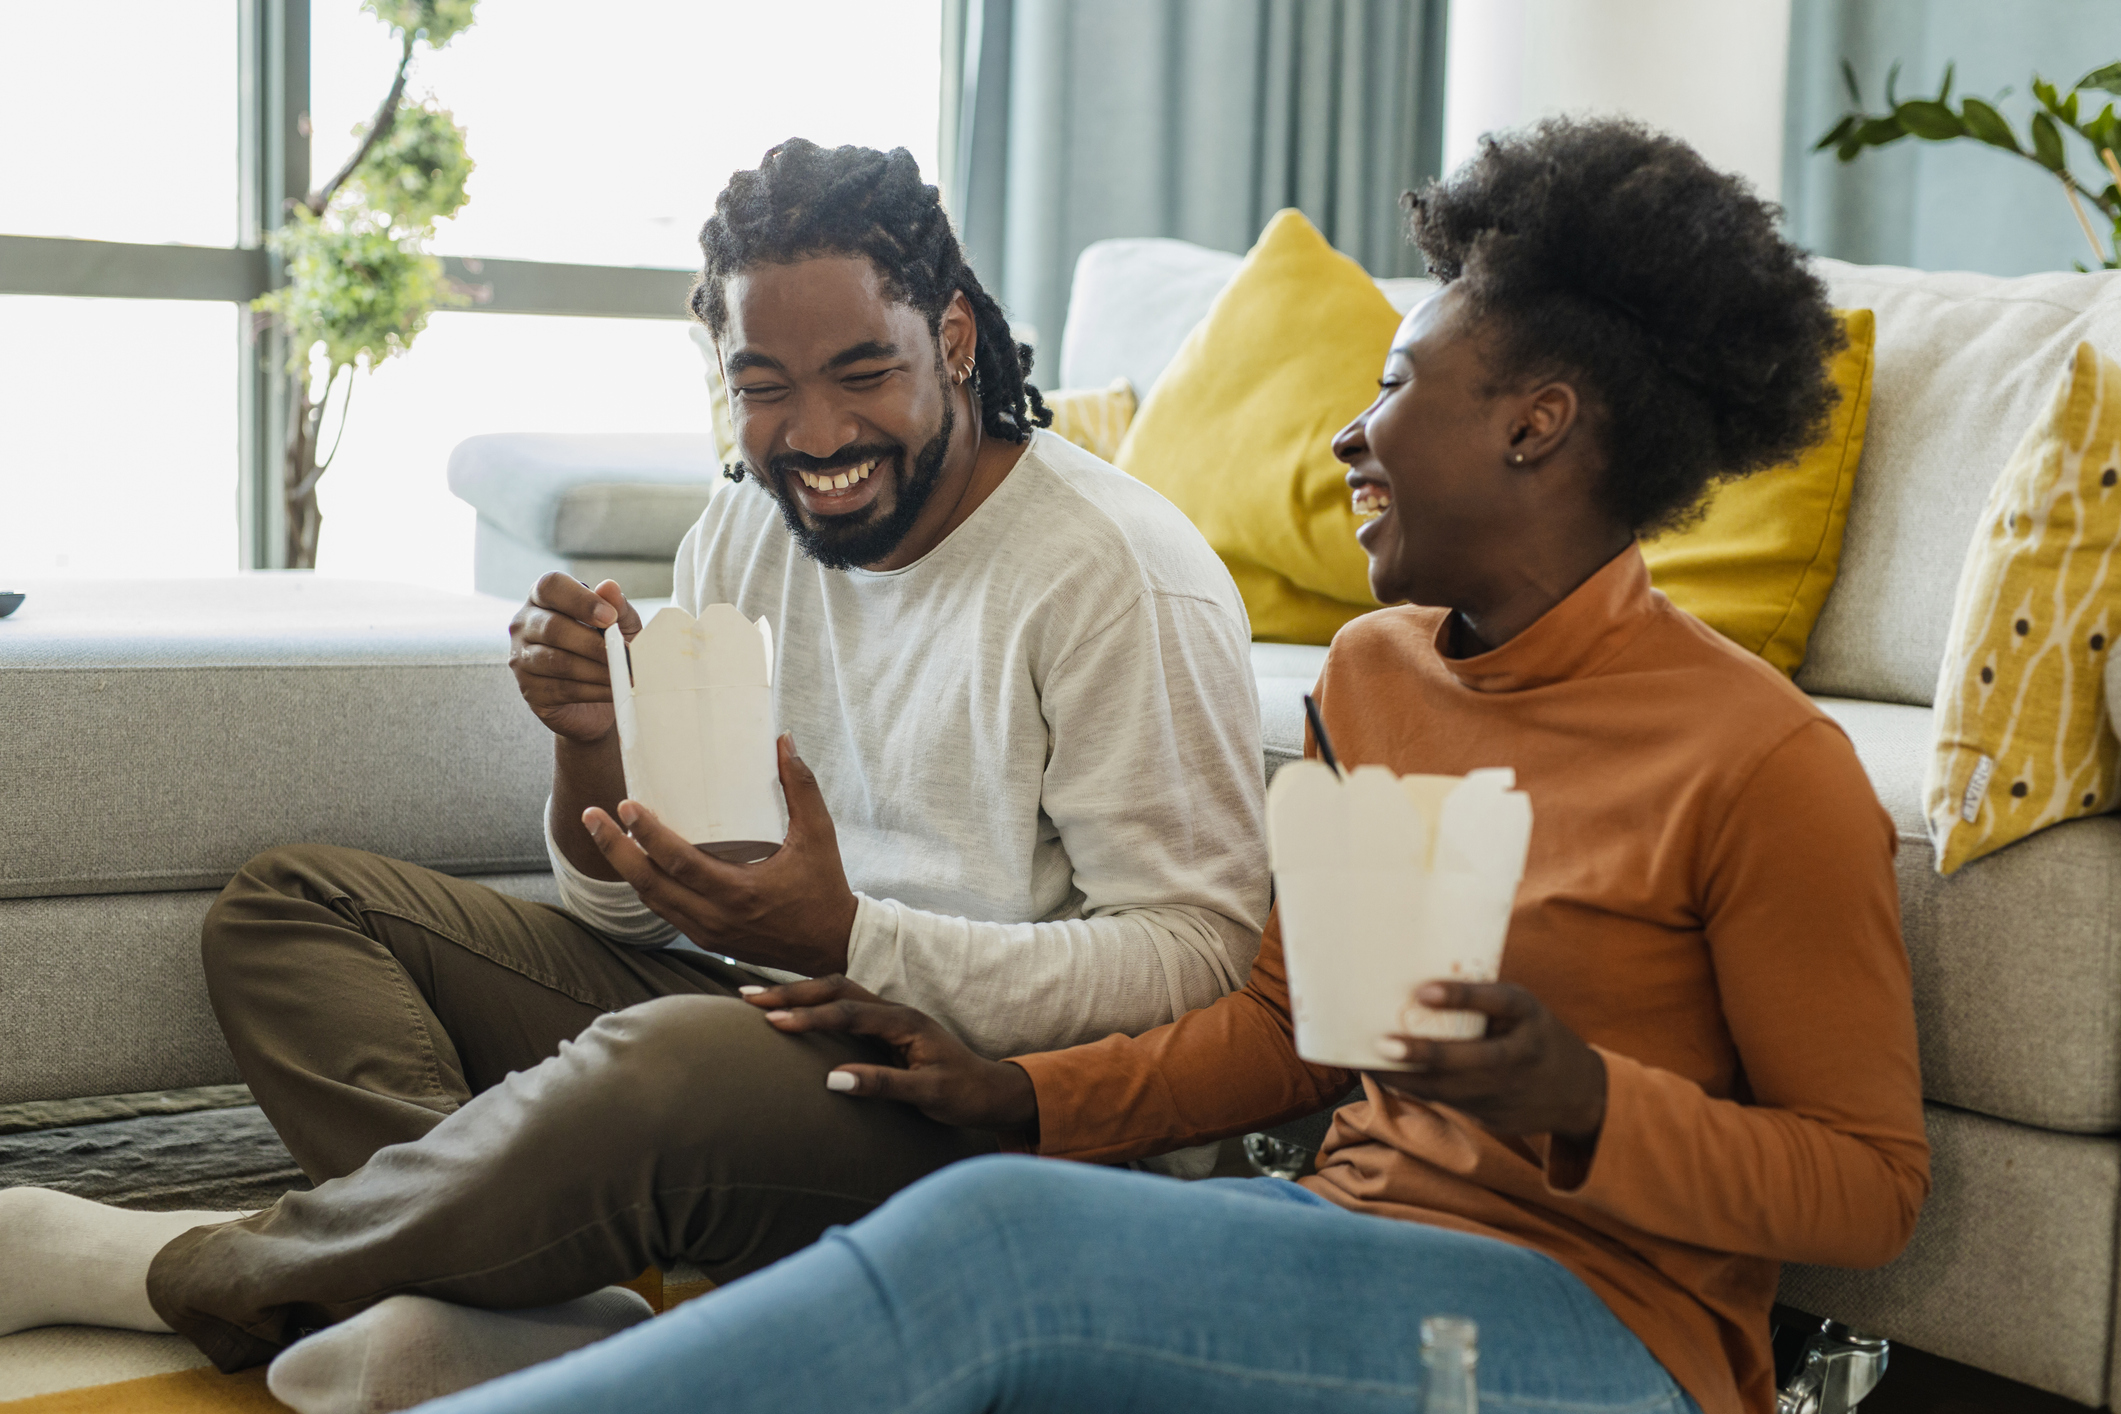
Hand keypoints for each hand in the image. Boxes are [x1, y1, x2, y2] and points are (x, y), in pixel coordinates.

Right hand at [508, 574, 641, 743]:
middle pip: (552, 627)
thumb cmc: (606, 650)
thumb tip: (609, 586)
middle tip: (623, 653)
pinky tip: (612, 689)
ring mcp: (521, 658)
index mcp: (543, 598)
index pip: (550, 586)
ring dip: (596, 669)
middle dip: (593, 643)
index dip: (581, 600)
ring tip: (622, 674)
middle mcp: (524, 624)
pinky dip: (593, 690)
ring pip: (557, 661)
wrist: (599, 698)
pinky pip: (562, 689)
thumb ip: (617, 607)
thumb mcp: (621, 625)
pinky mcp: (530, 690)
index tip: (610, 617)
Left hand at [583, 735, 859, 974]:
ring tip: (602, 833)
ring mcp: (708, 933)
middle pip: (648, 884)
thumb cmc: (825, 887)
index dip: (647, 834)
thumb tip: (782, 742)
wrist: (831, 945)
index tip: (625, 805)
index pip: (678, 862)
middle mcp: (715, 917)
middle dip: (614, 848)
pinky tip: (634, 861)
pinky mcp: (708, 940)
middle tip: (591, 816)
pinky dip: (646, 885)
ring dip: (623, 867)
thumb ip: (801, 787)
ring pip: (650, 900)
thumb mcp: (819, 834)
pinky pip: (665, 911)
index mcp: (739, 891)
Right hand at [741, 975, 1039, 1131]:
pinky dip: (813, 1003)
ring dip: (799, 993)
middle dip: (792, 992)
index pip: (848, 1012)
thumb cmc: (962, 1093)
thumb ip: (883, 1084)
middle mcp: (895, 1012)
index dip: (809, 1016)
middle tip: (748, 999)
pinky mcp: (885, 1028)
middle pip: (837, 989)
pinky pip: (843, 1006)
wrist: (991, 1091)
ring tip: (758, 999)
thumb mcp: (927, 1094)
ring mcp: (890, 1017)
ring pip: (838, 992)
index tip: (772, 1022)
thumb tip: (832, 1080)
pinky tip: (791, 1010)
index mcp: (905, 1022)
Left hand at [1367, 981, 1607, 1146]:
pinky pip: (1447, 1101)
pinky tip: (1383, 1076)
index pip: (1500, 1002)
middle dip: (1424, 1055)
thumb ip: (1483, 999)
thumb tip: (1416, 984)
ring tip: (1367, 1061)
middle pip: (1471, 1058)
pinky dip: (1414, 1089)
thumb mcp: (1522, 1009)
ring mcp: (1507, 1091)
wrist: (1578, 1094)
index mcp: (1529, 1015)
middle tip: (1382, 1043)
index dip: (1461, 996)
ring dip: (1406, 1077)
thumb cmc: (1534, 1034)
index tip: (1423, 991)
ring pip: (1450, 1089)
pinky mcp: (1492, 1116)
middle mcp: (1521, 1054)